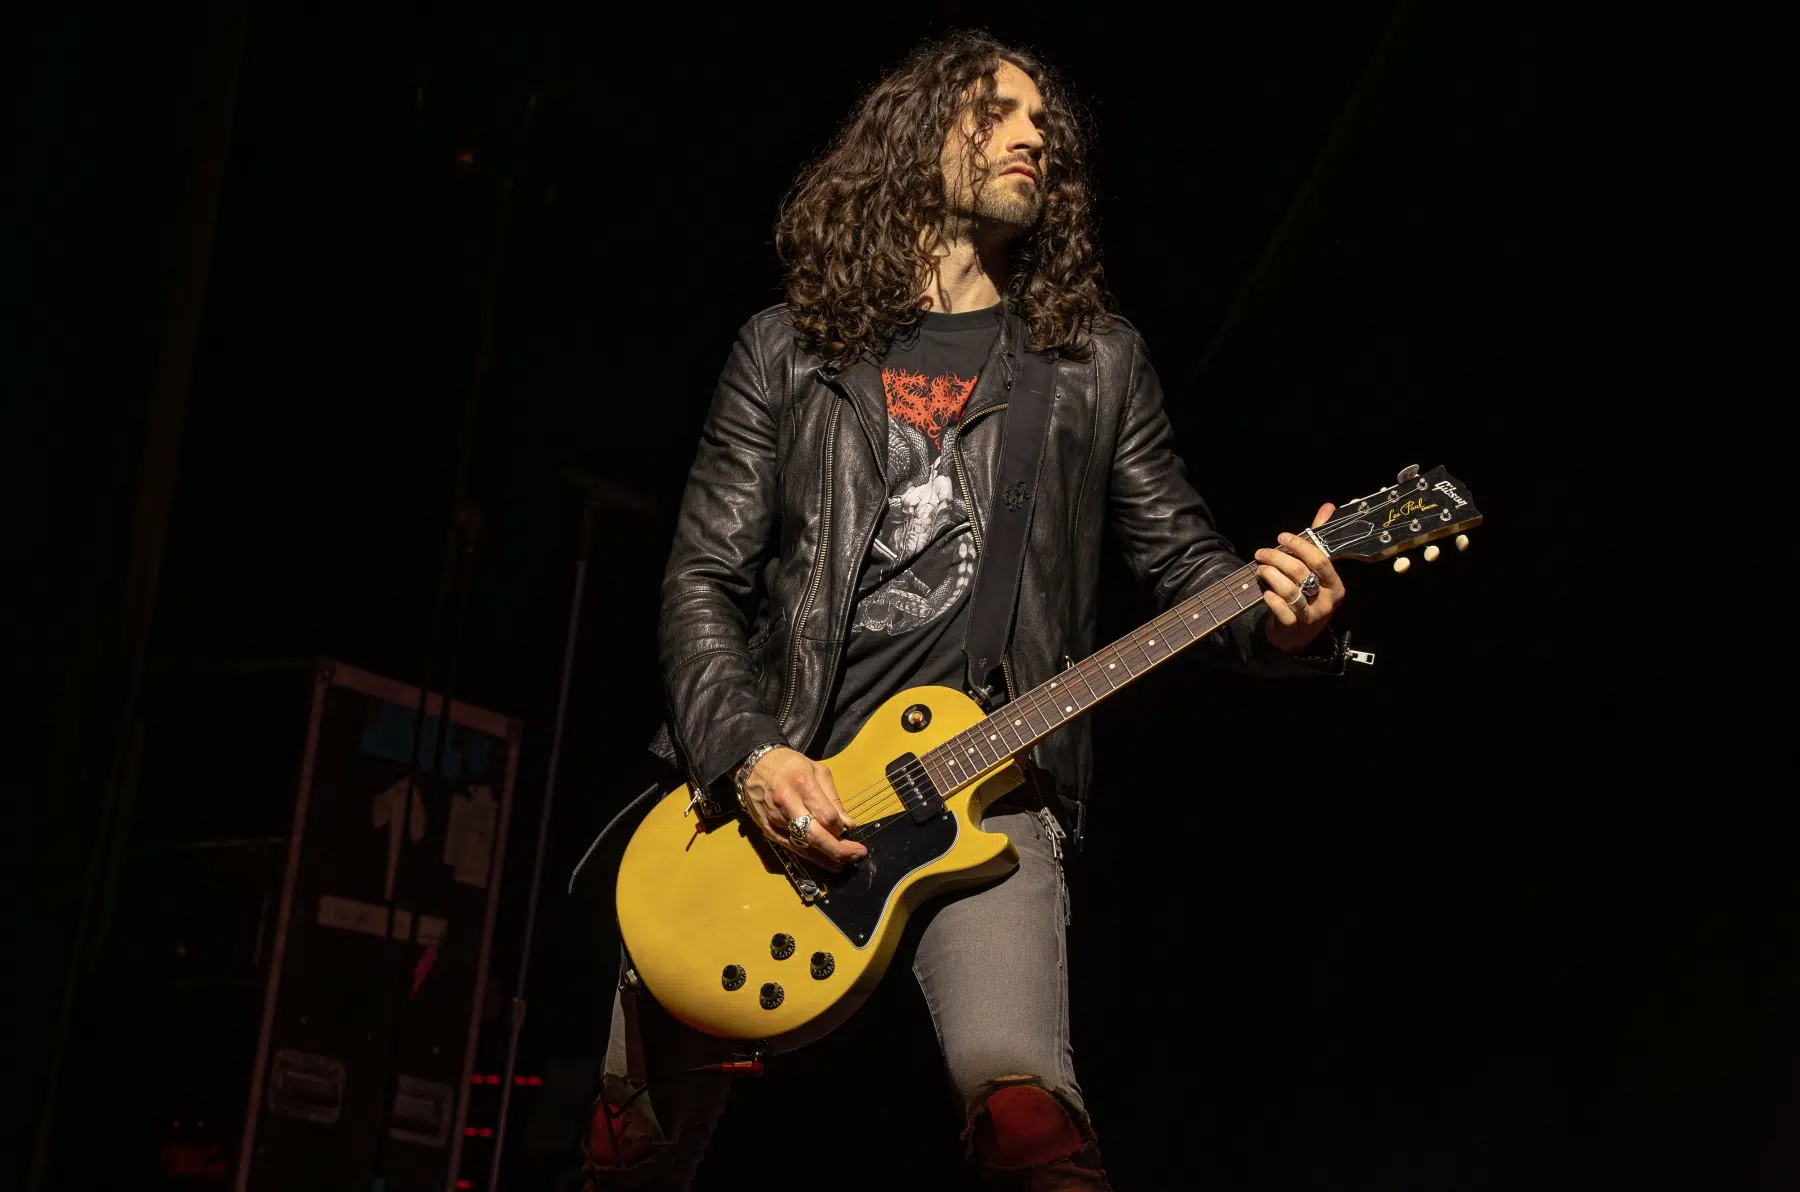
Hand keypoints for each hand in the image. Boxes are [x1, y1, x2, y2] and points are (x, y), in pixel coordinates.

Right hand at [740, 747, 867, 867]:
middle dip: (838, 850)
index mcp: (803, 784)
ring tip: (844, 862)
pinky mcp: (768, 830)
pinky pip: (791, 848)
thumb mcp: (818, 771)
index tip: (848, 829)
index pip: (827, 816)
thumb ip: (834, 799)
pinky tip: (825, 861)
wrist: (755, 765)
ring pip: (803, 845)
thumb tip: (848, 825)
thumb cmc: (790, 765)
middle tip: (857, 855)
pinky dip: (810, 856)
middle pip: (815, 835)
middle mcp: (787, 804)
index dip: (840, 827)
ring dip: (826, 857)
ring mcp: (775, 819)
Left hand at [1253, 502, 1345, 652]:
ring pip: (1290, 590)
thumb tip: (1328, 507)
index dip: (1300, 546)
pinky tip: (1264, 591)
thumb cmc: (1307, 596)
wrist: (1298, 636)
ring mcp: (1311, 615)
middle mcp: (1326, 601)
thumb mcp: (1316, 571)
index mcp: (1335, 585)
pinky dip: (1271, 599)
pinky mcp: (1294, 627)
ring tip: (1260, 569)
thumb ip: (1319, 540)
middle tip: (1261, 553)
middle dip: (1278, 558)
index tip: (1282, 537)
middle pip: (1301, 572)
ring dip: (1270, 575)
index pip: (1320, 560)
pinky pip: (1282, 611)